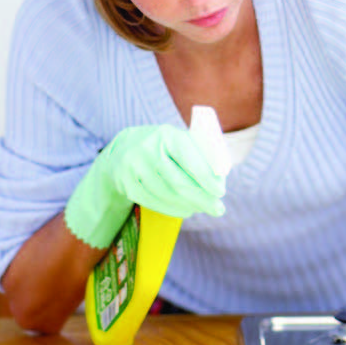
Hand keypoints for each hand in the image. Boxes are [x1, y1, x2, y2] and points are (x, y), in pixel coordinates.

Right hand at [65, 124, 225, 247]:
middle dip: (202, 199)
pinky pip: (154, 202)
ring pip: (167, 195)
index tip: (221, 192)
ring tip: (202, 208)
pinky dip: (173, 209)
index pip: (190, 159)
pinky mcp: (126, 184)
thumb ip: (201, 154)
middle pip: (179, 182)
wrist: (124, 148)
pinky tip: (186, 210)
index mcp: (167, 134)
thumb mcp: (180, 140)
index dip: (207, 178)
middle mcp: (147, 149)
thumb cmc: (164, 146)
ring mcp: (134, 167)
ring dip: (189, 205)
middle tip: (218, 209)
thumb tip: (219, 178)